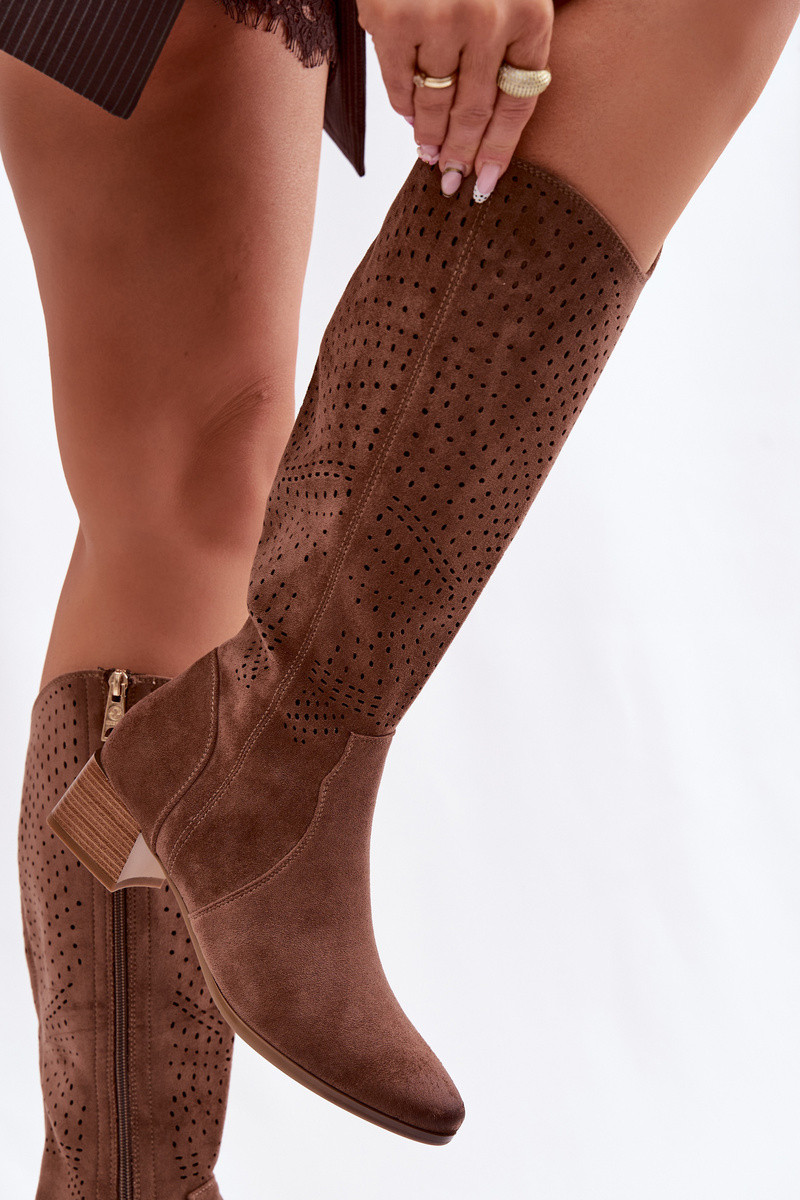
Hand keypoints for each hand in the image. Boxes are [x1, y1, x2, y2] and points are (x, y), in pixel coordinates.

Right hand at [357, 0, 553, 200]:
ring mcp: (439, 19)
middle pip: (474, 111)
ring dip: (430, 137)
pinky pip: (399, 81)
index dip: (501, 148)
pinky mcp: (394, 18)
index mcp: (529, 13)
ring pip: (435, 102)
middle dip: (462, 153)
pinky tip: (408, 118)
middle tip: (452, 180)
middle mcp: (488, 20)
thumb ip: (516, 41)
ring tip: (428, 156)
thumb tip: (494, 124)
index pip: (519, 101)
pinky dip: (403, 105)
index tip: (487, 181)